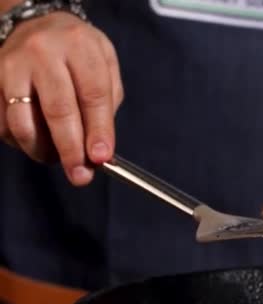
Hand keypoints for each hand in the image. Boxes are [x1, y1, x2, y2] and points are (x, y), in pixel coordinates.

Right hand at [0, 12, 122, 185]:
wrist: (34, 23)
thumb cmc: (77, 51)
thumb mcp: (104, 62)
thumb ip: (107, 100)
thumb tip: (100, 146)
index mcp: (79, 46)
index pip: (93, 94)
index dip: (99, 129)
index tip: (102, 157)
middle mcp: (43, 53)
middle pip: (58, 109)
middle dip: (71, 149)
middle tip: (80, 176)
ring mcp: (12, 66)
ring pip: (22, 121)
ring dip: (42, 150)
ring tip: (56, 159)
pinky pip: (2, 123)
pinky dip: (19, 142)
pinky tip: (35, 143)